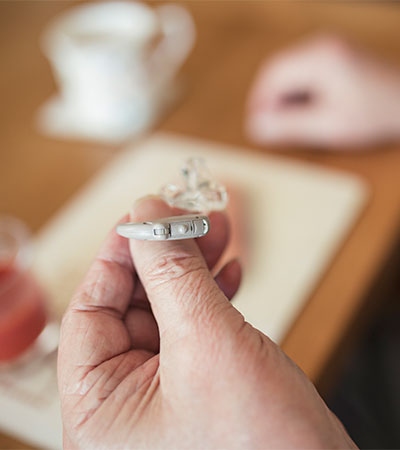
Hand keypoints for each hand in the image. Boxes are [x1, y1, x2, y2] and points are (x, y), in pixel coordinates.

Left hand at [58, 196, 355, 448]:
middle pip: (132, 305)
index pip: (90, 311)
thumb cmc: (261, 447)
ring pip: (168, 310)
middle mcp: (124, 402)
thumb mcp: (206, 345)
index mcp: (100, 408)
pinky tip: (230, 272)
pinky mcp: (199, 386)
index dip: (117, 255)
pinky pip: (195, 328)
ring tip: (217, 232)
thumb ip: (172, 275)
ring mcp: (164, 394)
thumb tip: (149, 214)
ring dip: (193, 268)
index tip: (144, 214)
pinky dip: (212, 294)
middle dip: (165, 256)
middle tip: (190, 217)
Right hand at [246, 34, 399, 148]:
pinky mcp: (336, 54)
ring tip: (284, 122)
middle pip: (279, 70)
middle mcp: (322, 45)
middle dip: (269, 99)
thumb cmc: (375, 115)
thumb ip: (289, 126)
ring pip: (290, 69)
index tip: (255, 126)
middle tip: (266, 126)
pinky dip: (297, 90)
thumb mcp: (328, 126)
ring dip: (282, 95)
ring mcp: (330, 47)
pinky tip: (302, 110)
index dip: (259, 102)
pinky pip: (304, 69)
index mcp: (320, 59)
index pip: (272, 76)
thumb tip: (255, 127)